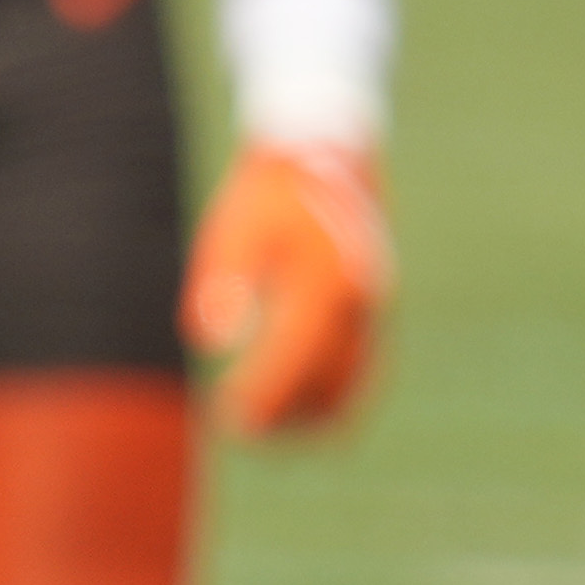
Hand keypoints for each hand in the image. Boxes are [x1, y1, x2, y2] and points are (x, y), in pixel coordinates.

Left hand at [188, 140, 387, 438]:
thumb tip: (209, 340)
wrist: (328, 156)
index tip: (227, 416)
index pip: (296, 354)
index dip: (264, 394)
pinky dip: (329, 400)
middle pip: (326, 382)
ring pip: (350, 387)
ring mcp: (375, 309)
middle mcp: (360, 299)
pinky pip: (362, 373)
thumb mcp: (235, 228)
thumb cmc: (270, 195)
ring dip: (306, 417)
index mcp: (326, 278)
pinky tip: (289, 412)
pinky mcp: (376, 314)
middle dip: (281, 414)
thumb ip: (222, 280)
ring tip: (257, 428)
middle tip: (233, 428)